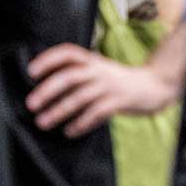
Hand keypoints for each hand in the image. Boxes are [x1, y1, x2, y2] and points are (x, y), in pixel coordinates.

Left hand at [26, 44, 181, 136]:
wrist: (154, 86)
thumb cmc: (120, 81)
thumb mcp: (100, 70)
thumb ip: (79, 73)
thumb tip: (47, 87)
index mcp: (92, 60)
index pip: (68, 53)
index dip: (48, 59)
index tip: (31, 71)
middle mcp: (100, 70)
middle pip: (70, 76)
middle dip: (48, 90)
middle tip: (31, 104)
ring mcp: (110, 86)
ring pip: (80, 97)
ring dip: (59, 110)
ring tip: (43, 122)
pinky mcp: (120, 101)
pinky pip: (97, 112)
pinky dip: (81, 123)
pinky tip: (70, 131)